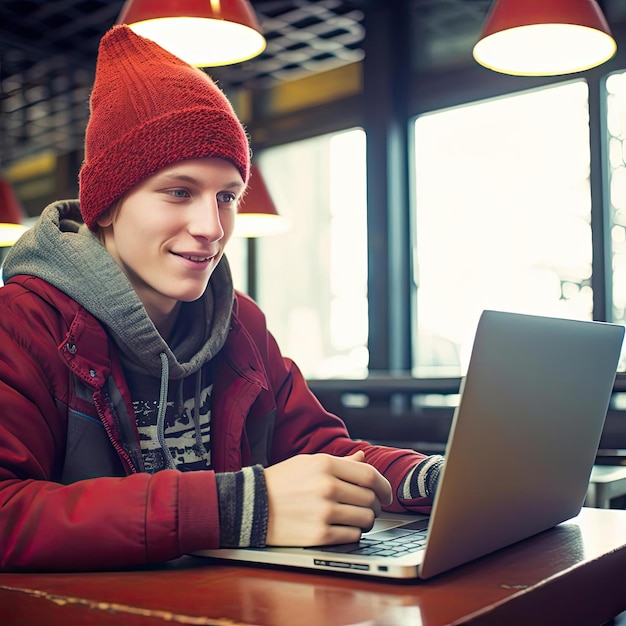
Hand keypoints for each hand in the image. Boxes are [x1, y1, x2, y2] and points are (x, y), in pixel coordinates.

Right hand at [264, 450, 391, 546]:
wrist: (251, 505)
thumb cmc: (281, 482)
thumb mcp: (308, 463)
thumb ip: (339, 462)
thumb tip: (362, 458)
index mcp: (325, 464)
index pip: (370, 475)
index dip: (384, 486)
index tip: (386, 493)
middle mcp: (327, 486)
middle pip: (370, 498)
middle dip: (375, 504)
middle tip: (370, 507)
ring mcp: (324, 511)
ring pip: (366, 518)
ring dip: (366, 520)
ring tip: (357, 518)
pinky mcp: (320, 534)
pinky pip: (353, 536)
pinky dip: (354, 533)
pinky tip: (343, 528)